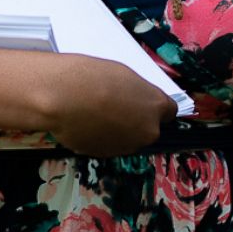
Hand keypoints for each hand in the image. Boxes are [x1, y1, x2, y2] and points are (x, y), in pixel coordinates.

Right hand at [35, 54, 177, 156]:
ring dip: (120, 131)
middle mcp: (147, 131)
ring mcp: (127, 146)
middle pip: (149, 128)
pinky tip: (87, 124)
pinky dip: (102, 138)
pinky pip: (109, 145)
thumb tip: (137, 102)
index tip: (143, 102)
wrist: (63, 98)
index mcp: (156, 107)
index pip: (169, 112)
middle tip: (116, 107)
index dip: (155, 107)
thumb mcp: (125, 75)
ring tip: (97, 114)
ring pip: (129, 139)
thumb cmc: (94, 77)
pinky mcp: (106, 155)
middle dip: (137, 120)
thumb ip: (138, 93)